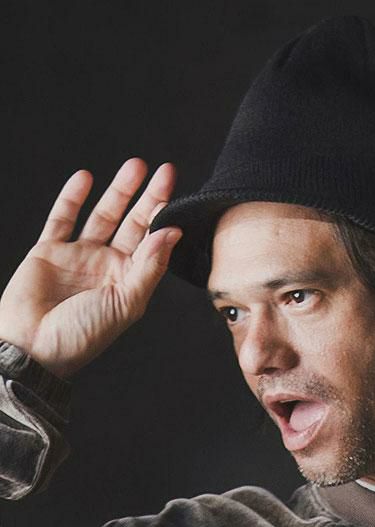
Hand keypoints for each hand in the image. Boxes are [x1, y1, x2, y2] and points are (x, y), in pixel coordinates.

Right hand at [0, 158, 181, 377]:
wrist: (32, 347)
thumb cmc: (82, 334)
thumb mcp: (126, 303)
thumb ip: (150, 267)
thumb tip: (172, 234)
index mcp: (129, 281)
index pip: (152, 243)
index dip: (164, 217)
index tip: (177, 193)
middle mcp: (107, 266)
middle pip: (133, 224)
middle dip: (148, 198)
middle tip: (165, 172)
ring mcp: (79, 257)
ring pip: (103, 216)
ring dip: (119, 191)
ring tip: (136, 166)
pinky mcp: (49, 251)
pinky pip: (62, 218)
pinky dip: (72, 198)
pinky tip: (85, 177)